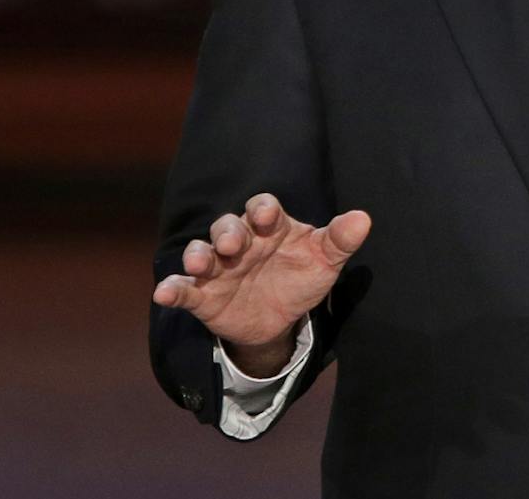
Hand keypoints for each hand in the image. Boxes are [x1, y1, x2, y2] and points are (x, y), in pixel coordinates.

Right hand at [152, 193, 370, 372]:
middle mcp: (240, 242)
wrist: (281, 319)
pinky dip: (171, 289)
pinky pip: (183, 289)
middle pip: (227, 227)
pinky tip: (164, 294)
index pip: (262, 209)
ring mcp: (218, 268)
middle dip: (228, 233)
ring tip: (200, 264)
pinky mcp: (202, 294)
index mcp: (269, 228)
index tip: (268, 217)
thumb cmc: (301, 277)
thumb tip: (364, 219)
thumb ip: (340, 240)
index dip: (263, 210)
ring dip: (197, 255)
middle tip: (233, 245)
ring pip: (201, 252)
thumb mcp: (324, 261)